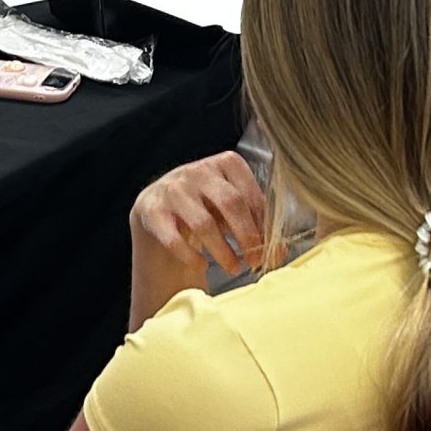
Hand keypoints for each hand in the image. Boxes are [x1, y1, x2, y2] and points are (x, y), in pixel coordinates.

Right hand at [130, 152, 267, 324]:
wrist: (160, 211)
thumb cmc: (206, 208)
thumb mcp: (232, 210)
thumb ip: (257, 225)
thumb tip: (278, 252)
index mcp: (225, 163)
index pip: (250, 194)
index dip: (263, 225)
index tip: (269, 249)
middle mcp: (197, 170)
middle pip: (230, 204)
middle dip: (247, 237)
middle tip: (255, 262)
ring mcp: (172, 188)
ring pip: (203, 223)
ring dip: (223, 252)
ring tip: (233, 268)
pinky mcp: (151, 210)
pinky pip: (174, 238)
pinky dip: (190, 256)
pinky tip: (201, 265)